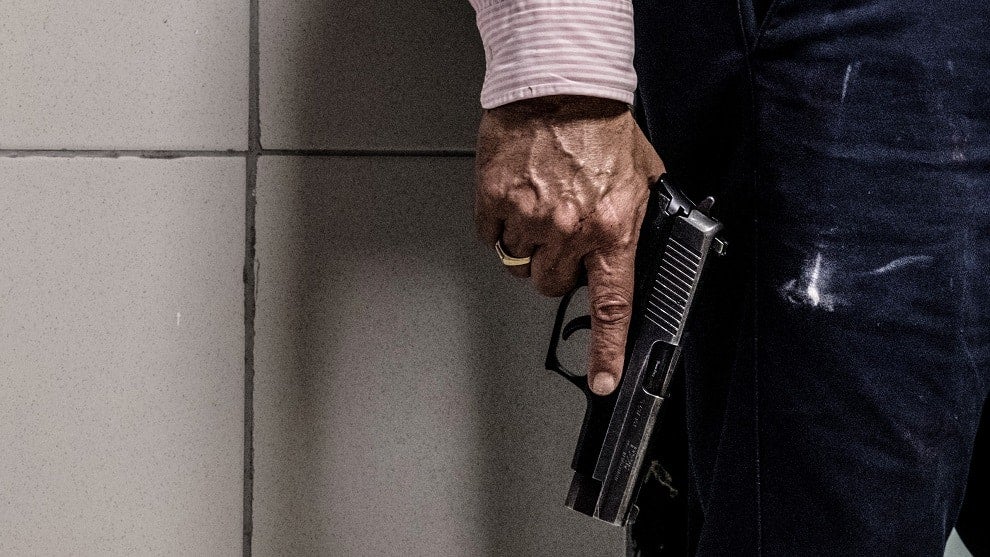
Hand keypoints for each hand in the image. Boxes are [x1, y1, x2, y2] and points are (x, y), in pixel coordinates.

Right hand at [474, 95, 664, 394]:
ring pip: (521, 263)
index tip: (604, 379)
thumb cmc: (601, 125)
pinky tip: (518, 194)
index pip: (612, 304)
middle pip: (553, 285)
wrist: (558, 86)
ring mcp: (528, 218)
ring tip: (542, 204)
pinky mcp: (494, 202)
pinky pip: (491, 235)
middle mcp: (570, 229)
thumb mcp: (643, 178)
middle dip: (558, 268)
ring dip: (529, 244)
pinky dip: (500, 221)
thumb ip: (637, 221)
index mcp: (612, 228)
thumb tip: (636, 250)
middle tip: (563, 235)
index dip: (608, 350)